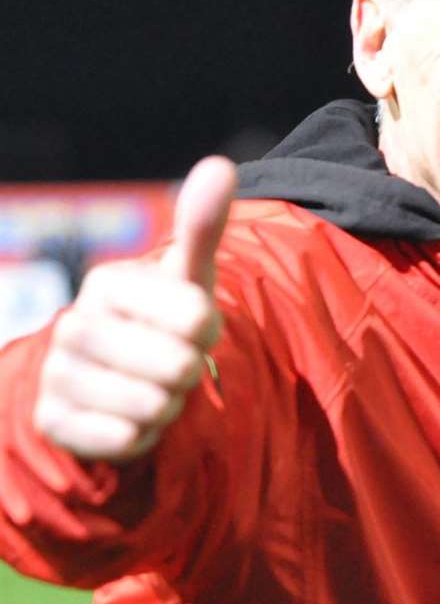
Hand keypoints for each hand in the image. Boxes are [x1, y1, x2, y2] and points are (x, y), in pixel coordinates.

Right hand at [33, 156, 236, 463]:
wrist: (122, 380)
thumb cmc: (166, 321)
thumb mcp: (190, 277)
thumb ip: (203, 225)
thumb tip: (220, 164)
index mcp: (107, 283)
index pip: (197, 319)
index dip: (210, 332)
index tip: (195, 329)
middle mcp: (72, 325)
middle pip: (178, 367)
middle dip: (189, 372)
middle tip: (173, 364)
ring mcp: (58, 375)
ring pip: (155, 406)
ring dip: (170, 405)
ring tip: (154, 388)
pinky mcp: (55, 423)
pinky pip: (128, 439)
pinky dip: (144, 436)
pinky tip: (131, 417)